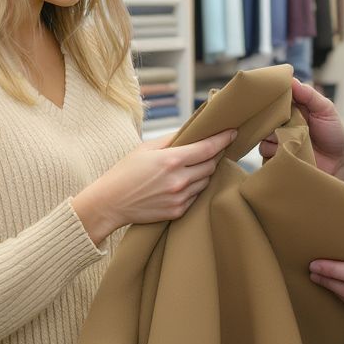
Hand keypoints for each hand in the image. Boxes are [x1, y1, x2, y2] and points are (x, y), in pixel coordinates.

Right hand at [72, 129, 235, 243]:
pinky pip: (196, 197)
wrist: (110, 203)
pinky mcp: (177, 211)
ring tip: (192, 167)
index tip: (233, 132)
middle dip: (213, 155)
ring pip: (205, 181)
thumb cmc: (125, 172)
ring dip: (203, 173)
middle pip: (211, 165)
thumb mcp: (145, 148)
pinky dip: (194, 188)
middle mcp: (179, 180)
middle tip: (211, 149)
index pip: (208, 148)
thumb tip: (191, 131)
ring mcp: (180, 198)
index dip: (223, 139)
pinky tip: (182, 184)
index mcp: (171, 160)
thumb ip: (171, 140)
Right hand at [259, 78, 343, 181]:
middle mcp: (281, 121)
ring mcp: (276, 138)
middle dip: (268, 117)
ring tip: (291, 139)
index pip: (273, 96)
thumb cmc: (333, 133)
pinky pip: (264, 151)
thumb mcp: (326, 110)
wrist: (337, 163)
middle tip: (282, 120)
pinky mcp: (275, 154)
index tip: (267, 93)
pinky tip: (287, 151)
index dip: (269, 94)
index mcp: (291, 107)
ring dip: (273, 136)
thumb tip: (292, 80)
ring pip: (261, 134)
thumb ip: (310, 95)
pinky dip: (273, 150)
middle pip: (262, 115)